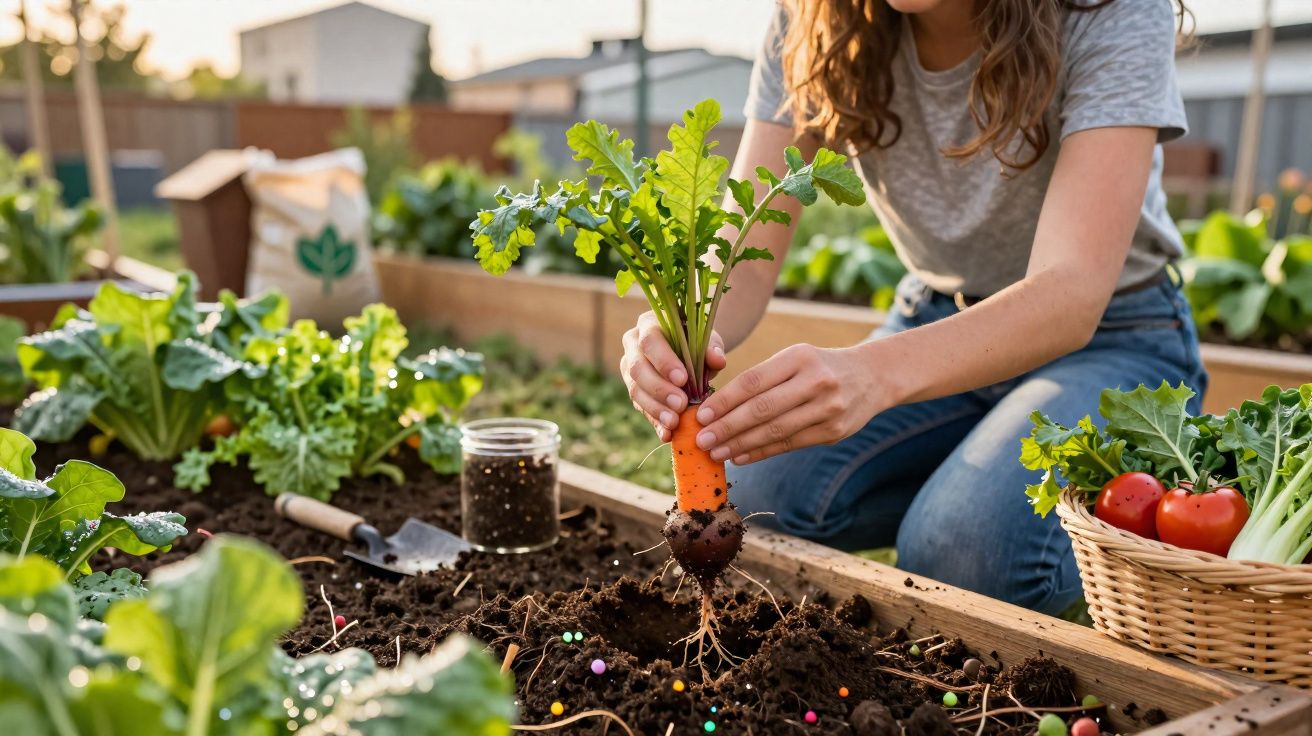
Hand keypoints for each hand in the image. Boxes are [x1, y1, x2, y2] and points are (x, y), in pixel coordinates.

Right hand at [620, 311, 726, 440]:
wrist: (689, 350)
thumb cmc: (698, 341)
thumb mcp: (708, 339)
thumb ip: (712, 348)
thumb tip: (717, 360)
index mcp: (648, 325)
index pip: (650, 341)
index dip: (664, 361)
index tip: (682, 379)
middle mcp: (632, 346)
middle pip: (637, 369)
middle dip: (659, 389)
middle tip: (680, 404)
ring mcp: (629, 370)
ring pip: (635, 391)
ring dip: (655, 409)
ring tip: (674, 423)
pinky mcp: (635, 391)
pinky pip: (641, 408)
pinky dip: (655, 422)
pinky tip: (667, 434)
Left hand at [692, 343, 881, 464]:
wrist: (872, 377)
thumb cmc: (819, 367)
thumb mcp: (795, 359)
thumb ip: (763, 378)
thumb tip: (717, 407)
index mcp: (799, 357)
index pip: (754, 381)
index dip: (725, 401)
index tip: (701, 415)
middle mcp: (816, 381)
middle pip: (763, 409)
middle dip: (728, 427)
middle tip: (701, 440)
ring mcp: (828, 408)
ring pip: (775, 431)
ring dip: (741, 445)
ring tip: (716, 452)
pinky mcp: (834, 432)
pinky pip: (790, 444)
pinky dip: (762, 452)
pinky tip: (740, 457)